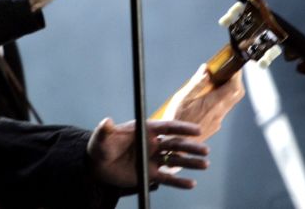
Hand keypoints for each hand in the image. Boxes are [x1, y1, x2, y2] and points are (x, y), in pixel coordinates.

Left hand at [87, 118, 208, 189]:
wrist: (98, 166)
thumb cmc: (101, 147)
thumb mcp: (101, 138)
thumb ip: (105, 130)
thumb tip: (106, 121)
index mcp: (144, 130)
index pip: (166, 127)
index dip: (182, 128)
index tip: (197, 130)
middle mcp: (152, 144)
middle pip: (175, 144)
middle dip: (190, 147)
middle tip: (205, 150)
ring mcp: (153, 159)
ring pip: (175, 160)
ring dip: (190, 162)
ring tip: (205, 165)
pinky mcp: (151, 174)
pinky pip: (168, 178)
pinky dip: (179, 181)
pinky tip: (191, 184)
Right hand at [156, 65, 244, 142]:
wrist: (176, 145)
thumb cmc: (177, 122)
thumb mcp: (182, 98)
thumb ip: (196, 84)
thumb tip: (206, 70)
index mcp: (213, 104)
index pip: (234, 87)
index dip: (236, 75)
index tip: (233, 65)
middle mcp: (219, 112)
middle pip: (237, 93)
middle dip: (235, 80)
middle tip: (227, 71)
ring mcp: (218, 120)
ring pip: (231, 101)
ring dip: (228, 90)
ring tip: (215, 81)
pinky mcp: (215, 125)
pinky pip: (223, 108)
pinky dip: (221, 99)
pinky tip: (207, 97)